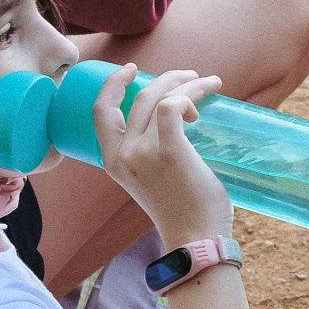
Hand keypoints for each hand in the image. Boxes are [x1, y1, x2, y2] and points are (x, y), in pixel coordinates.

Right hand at [90, 63, 231, 246]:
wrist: (195, 238)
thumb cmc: (182, 210)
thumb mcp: (149, 179)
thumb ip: (149, 154)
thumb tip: (177, 120)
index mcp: (113, 161)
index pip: (100, 112)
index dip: (113, 85)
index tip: (133, 70)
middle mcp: (123, 154)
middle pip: (139, 98)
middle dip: (168, 78)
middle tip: (191, 77)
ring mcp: (144, 152)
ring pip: (160, 97)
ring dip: (187, 84)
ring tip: (208, 84)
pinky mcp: (170, 151)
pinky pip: (173, 107)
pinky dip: (188, 97)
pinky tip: (202, 105)